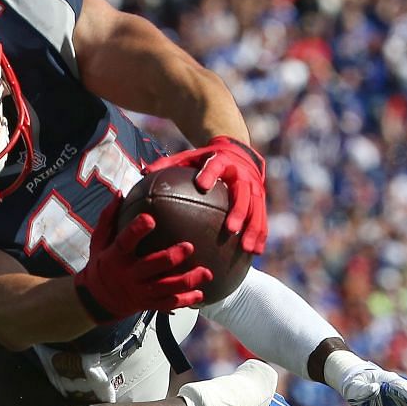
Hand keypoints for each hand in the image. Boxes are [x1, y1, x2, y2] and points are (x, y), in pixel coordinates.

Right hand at [73, 194, 210, 320]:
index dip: (136, 230)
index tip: (150, 218)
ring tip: (206, 272)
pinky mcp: (148, 303)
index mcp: (115, 257)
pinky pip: (168, 303)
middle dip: (171, 257)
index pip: (125, 242)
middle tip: (189, 246)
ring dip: (187, 281)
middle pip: (152, 266)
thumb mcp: (99, 241)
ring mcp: (139, 291)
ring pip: (165, 287)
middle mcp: (128, 275)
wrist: (98, 299)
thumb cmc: (103, 263)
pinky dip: (185, 300)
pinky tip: (201, 293)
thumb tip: (120, 192)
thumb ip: (109, 218)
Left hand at [148, 136, 267, 254]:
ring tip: (246, 249)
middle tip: (230, 229)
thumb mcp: (188, 157)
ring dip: (253, 229)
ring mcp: (254, 187)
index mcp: (221, 161)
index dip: (210, 174)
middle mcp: (241, 174)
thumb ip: (168, 164)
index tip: (202, 185)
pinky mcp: (261, 199)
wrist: (238, 152)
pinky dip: (260, 235)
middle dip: (238, 211)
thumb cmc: (205, 159)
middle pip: (242, 193)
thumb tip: (144, 172)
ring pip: (256, 209)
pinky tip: (255, 253)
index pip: (215, 165)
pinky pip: (262, 218)